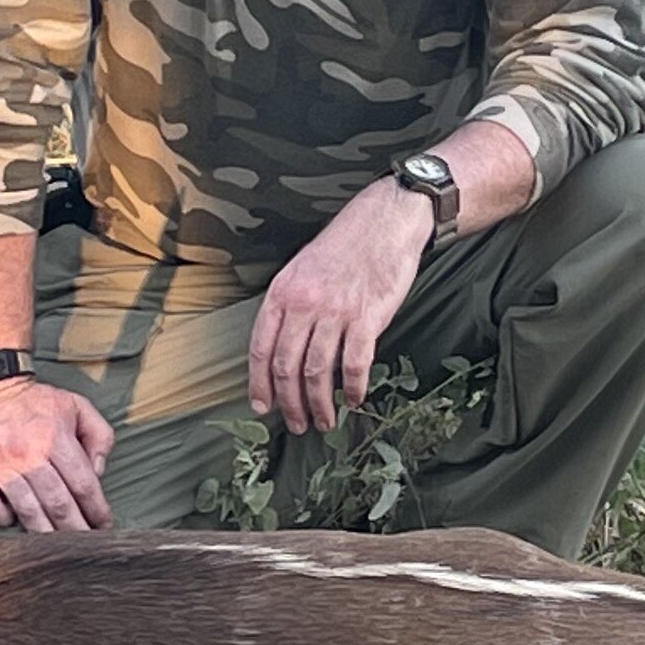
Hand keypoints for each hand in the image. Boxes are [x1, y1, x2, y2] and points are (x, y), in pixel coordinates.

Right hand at [0, 379, 113, 531]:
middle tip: (86, 544)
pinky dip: (3, 520)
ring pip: (29, 512)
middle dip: (77, 529)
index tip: (104, 524)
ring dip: (47, 533)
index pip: (83, 484)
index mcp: (55, 437)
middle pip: (59, 504)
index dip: (97, 510)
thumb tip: (98, 473)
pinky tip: (14, 521)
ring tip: (58, 545)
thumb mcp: (77, 406)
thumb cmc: (35, 402)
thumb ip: (99, 436)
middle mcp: (27, 454)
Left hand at [250, 181, 429, 434]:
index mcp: (283, 292)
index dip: (259, 383)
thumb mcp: (302, 268)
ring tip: (324, 421)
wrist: (385, 220)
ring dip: (319, 404)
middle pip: (286, 366)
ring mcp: (336, 311)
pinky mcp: (368, 317)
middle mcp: (305, 304)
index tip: (262, 406)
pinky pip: (354, 364)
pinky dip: (352, 388)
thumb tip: (284, 347)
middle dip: (288, 403)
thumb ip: (291, 305)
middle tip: (296, 424)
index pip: (260, 347)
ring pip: (317, 372)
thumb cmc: (346, 244)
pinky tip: (354, 399)